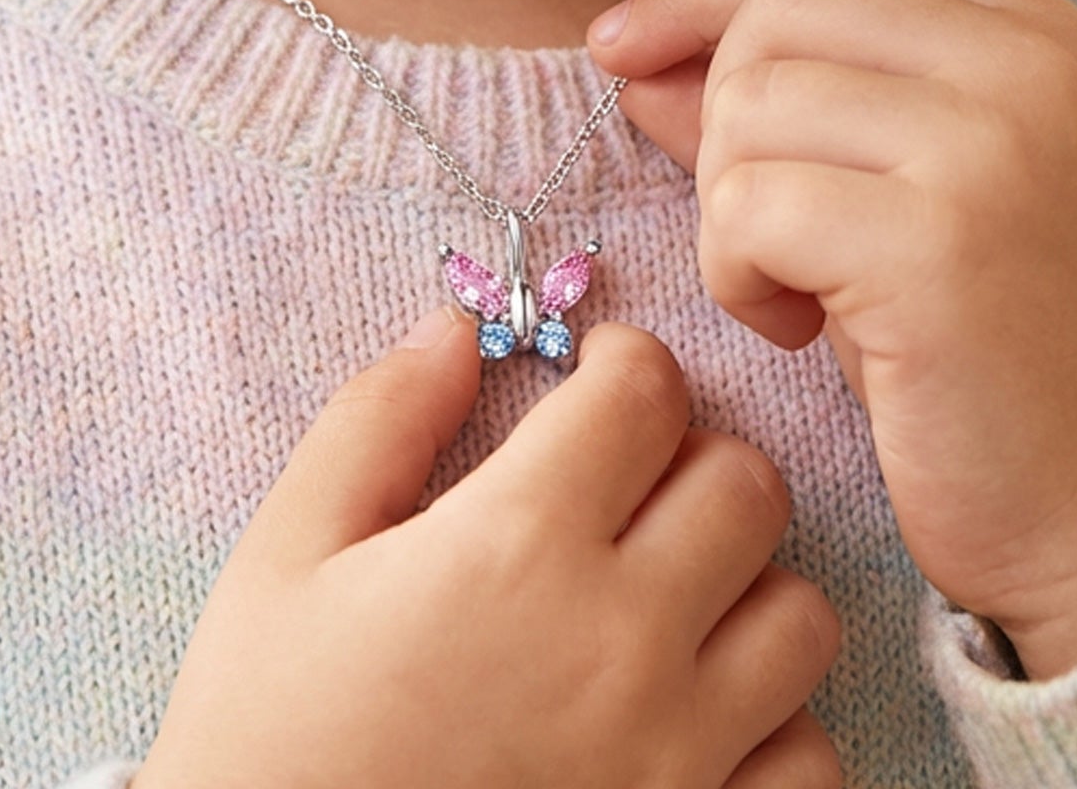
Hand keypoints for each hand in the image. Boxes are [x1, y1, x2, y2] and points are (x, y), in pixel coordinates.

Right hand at [134, 314, 844, 788]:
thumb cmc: (268, 739)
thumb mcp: (286, 560)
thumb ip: (377, 423)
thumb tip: (456, 331)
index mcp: (518, 543)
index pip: (646, 391)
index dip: (623, 364)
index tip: (595, 382)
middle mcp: (621, 638)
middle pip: (746, 485)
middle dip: (692, 461)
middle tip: (630, 487)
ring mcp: (676, 755)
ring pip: (801, 615)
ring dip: (746, 588)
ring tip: (670, 603)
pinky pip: (808, 760)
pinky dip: (774, 730)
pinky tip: (697, 722)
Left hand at [587, 0, 1076, 680]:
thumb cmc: (985, 353)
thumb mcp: (885, 197)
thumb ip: (778, 108)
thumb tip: (632, 52)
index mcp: (1030, 33)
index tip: (618, 44)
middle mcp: (1024, 64)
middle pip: (777, 10)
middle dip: (717, 113)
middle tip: (758, 226)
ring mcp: (990, 147)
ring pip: (749, 105)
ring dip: (727, 209)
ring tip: (795, 289)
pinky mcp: (939, 245)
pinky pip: (748, 207)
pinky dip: (735, 274)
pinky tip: (798, 331)